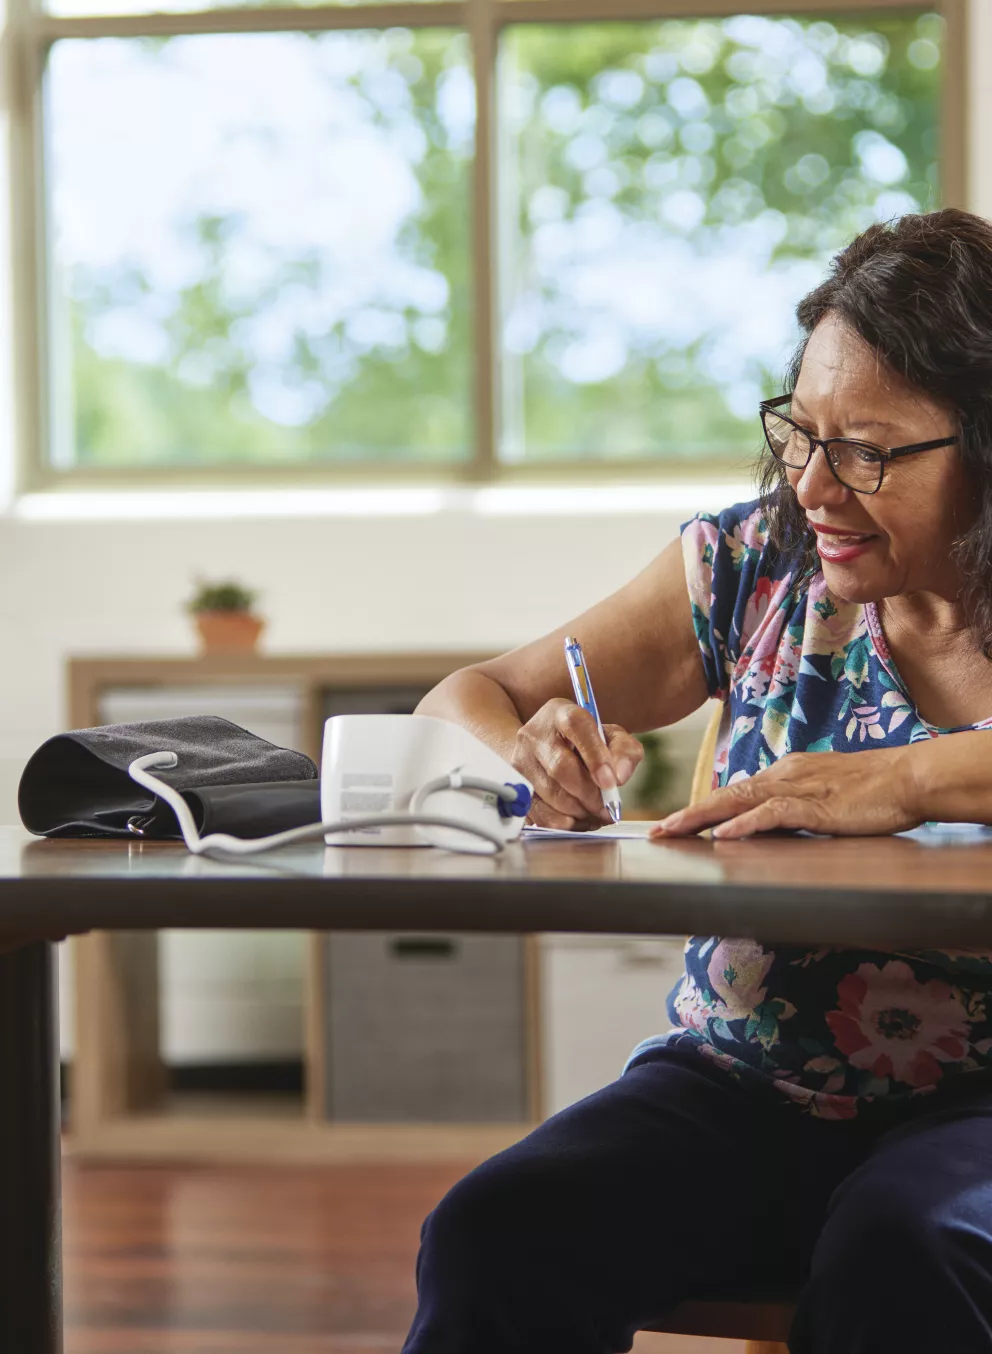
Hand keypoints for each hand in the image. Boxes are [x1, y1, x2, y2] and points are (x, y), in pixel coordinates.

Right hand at [513, 699, 642, 829]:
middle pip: (561, 767)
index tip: (611, 782)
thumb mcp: (611, 737)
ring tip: (595, 813)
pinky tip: (577, 819)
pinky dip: (563, 823)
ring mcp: (520, 761)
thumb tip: (619, 776)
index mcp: (561, 713)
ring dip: (579, 811)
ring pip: (551, 794)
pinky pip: (539, 813)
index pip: (576, 726)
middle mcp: (534, 734)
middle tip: (607, 807)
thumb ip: (625, 751)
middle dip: (590, 794)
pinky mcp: (516, 788)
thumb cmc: (584, 744)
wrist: (544, 749)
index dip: (595, 755)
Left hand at [650, 746, 920, 840]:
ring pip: (739, 800)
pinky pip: (773, 813)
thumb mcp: (823, 798)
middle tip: (658, 830)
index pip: (734, 791)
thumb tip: (769, 826)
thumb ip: (795, 810)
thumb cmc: (872, 791)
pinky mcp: (816, 806)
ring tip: (675, 830)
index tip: (675, 823)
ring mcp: (799, 788)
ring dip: (703, 817)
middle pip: (726, 794)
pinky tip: (725, 835)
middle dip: (689, 814)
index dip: (702, 808)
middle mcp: (784, 776)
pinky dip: (746, 823)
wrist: (908, 777)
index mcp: (785, 774)